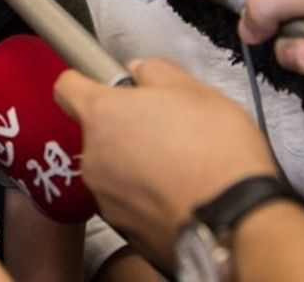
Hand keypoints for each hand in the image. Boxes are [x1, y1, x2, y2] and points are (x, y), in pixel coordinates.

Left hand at [54, 59, 277, 269]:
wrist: (237, 223)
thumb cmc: (216, 152)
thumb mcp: (194, 90)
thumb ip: (156, 71)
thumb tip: (140, 71)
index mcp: (103, 115)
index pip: (67, 88)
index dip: (84, 80)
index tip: (102, 83)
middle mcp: (94, 158)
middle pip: (99, 133)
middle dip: (127, 128)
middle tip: (168, 128)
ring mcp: (107, 200)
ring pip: (115, 170)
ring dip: (138, 165)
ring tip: (182, 166)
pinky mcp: (126, 232)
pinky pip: (132, 205)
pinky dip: (150, 198)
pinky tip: (183, 195)